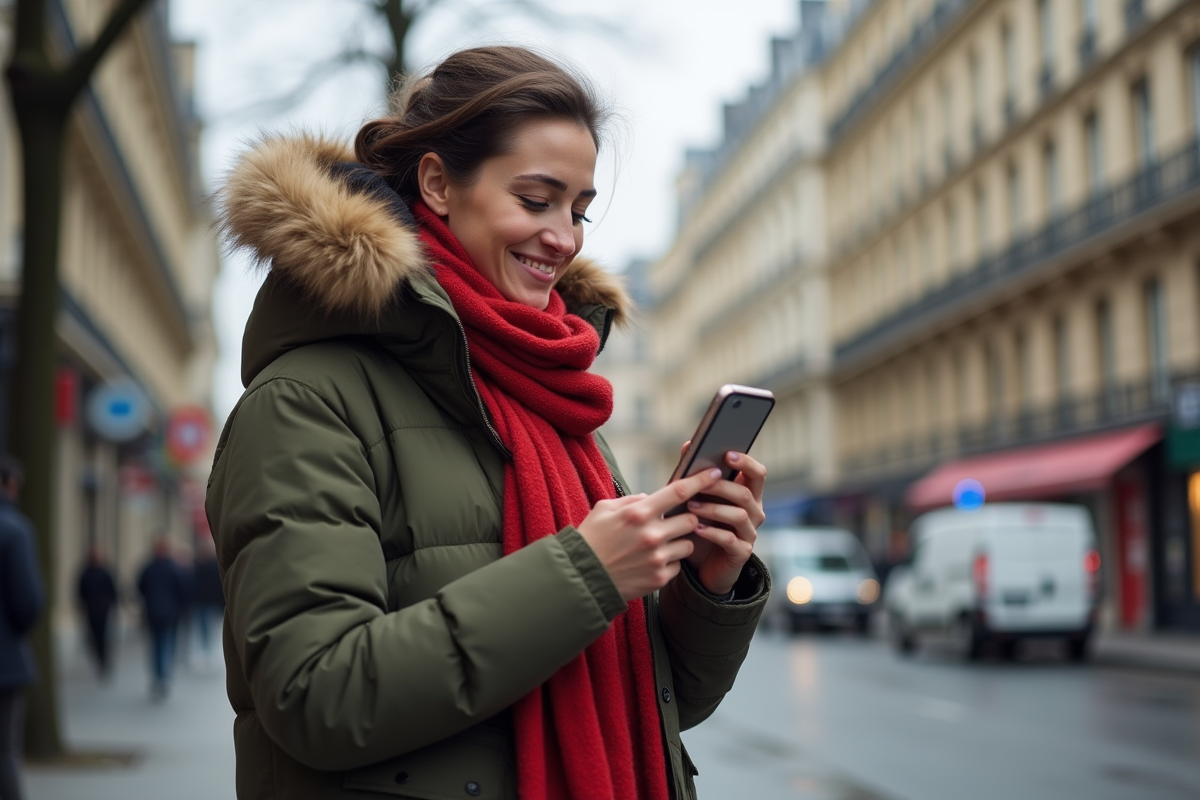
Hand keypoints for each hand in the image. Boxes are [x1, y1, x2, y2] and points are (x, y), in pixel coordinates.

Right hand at [577, 468, 723, 600]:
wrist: (582, 579)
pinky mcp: (659, 578)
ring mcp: (657, 558)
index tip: (716, 473)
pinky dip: (670, 561)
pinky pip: (678, 565)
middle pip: (691, 519)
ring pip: (688, 543)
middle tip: (674, 521)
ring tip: (660, 544)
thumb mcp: (604, 509)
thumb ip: (632, 500)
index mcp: (639, 513)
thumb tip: (651, 498)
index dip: (701, 480)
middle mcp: (652, 535)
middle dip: (688, 517)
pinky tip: (652, 561)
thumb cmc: (591, 539)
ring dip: (680, 541)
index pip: (679, 491)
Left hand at [681, 449, 765, 595]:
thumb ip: (694, 474)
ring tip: (691, 507)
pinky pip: (730, 540)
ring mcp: (749, 533)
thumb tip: (688, 445)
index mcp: (748, 494)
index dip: (746, 462)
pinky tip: (696, 528)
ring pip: (738, 515)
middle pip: (746, 493)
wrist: (702, 566)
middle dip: (721, 486)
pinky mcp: (741, 553)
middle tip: (699, 483)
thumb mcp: (696, 499)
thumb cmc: (700, 525)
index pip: (757, 473)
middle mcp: (754, 513)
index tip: (727, 454)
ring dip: (713, 508)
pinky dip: (712, 532)